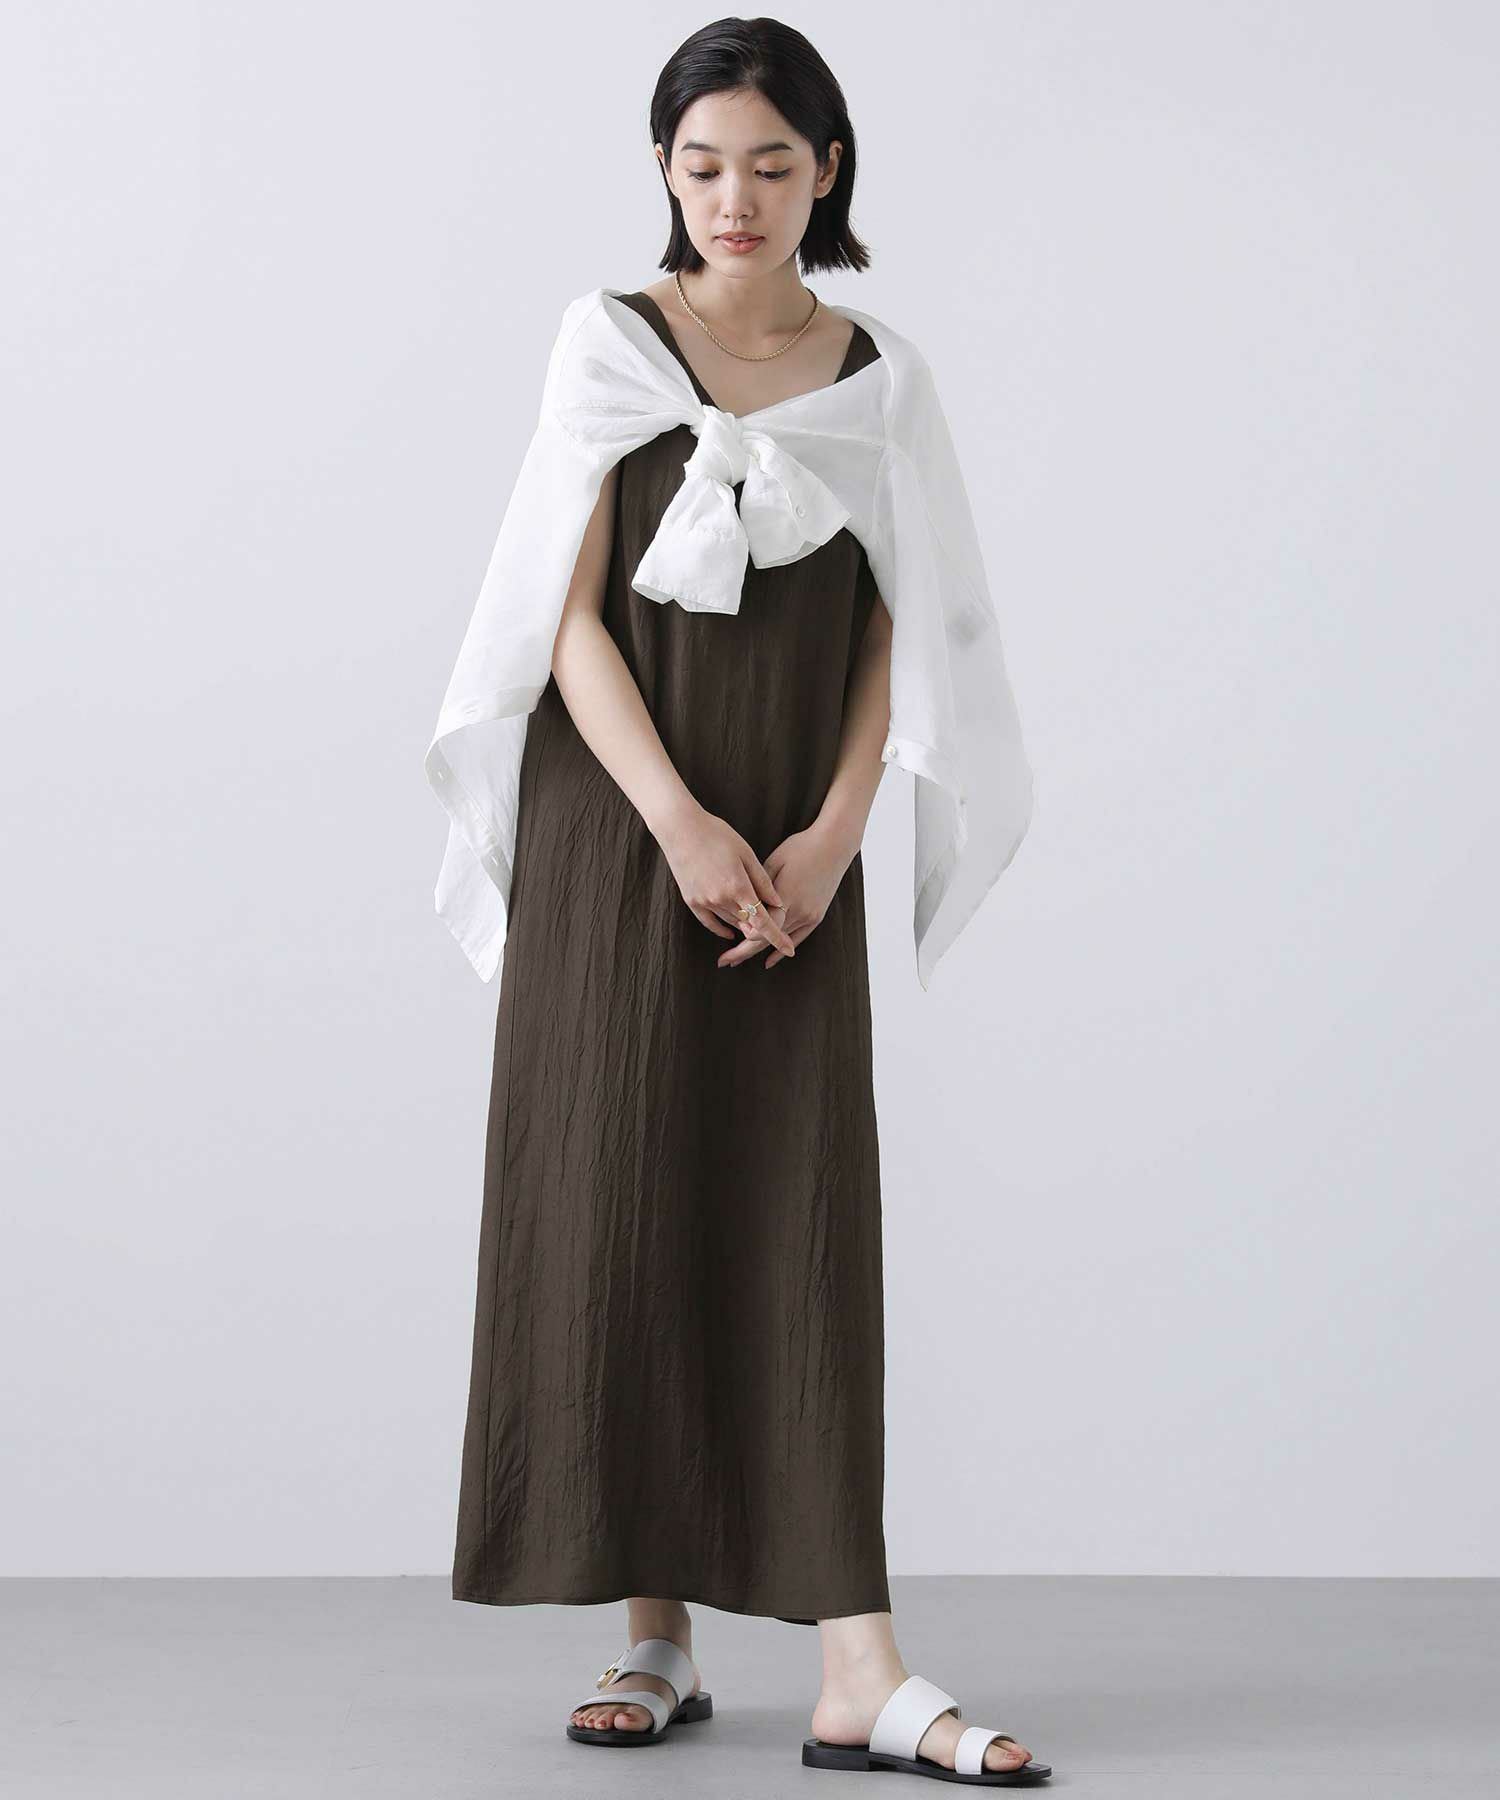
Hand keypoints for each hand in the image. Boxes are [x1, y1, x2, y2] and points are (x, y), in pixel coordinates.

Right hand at [654, 800, 797, 959]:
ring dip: (744, 923)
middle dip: (761, 925)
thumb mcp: (746, 853)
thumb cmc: (716, 834)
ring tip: (753, 916)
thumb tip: (778, 903)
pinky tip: (731, 932)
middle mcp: (720, 899)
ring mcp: (704, 902)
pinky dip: (722, 928)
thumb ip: (763, 881)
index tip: (791, 950)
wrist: (680, 828)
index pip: (763, 921)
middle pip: (748, 923)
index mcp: (738, 887)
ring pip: (731, 922)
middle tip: (771, 918)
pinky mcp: (691, 901)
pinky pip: (710, 923)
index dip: (778, 938)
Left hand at [716, 819, 857, 969]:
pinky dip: (782, 950)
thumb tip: (742, 904)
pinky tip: (768, 960)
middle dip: (743, 952)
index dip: (740, 943)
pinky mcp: (816, 916)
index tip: (724, 951)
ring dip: (758, 950)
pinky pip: (797, 938)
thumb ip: (759, 886)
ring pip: (779, 940)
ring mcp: (809, 915)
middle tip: (724, 962)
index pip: (759, 929)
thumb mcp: (774, 862)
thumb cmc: (801, 848)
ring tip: (738, 958)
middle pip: (766, 940)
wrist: (834, 845)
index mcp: (784, 897)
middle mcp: (798, 911)